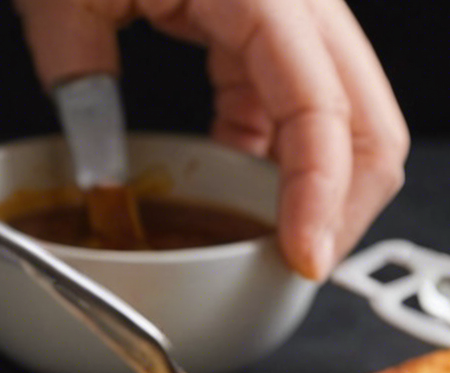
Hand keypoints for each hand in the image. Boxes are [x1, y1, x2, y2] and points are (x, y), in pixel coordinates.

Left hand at [13, 0, 407, 279]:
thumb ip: (80, 75)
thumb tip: (98, 171)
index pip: (324, 110)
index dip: (321, 196)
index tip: (302, 259)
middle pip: (369, 123)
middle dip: (345, 208)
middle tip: (298, 269)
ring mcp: (296, 10)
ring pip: (349, 118)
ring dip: (321, 188)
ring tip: (272, 244)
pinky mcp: (275, 21)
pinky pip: (301, 101)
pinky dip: (281, 155)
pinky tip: (239, 185)